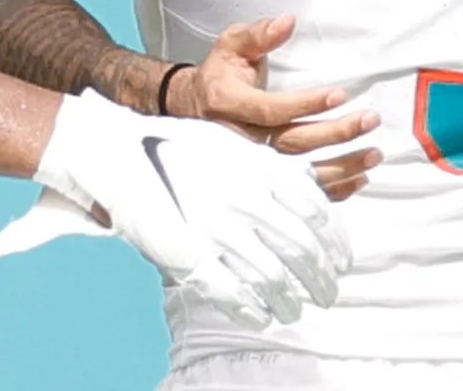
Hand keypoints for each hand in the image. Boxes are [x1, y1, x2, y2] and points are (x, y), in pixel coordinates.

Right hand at [36, 89, 347, 326]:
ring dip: (291, 301)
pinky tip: (262, 316)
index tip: (341, 261)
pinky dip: (253, 311)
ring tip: (296, 310)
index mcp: (261, 170)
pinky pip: (234, 294)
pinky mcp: (190, 256)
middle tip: (328, 293)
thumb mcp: (234, 146)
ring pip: (273, 278)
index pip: (317, 215)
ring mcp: (218, 230)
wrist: (121, 153)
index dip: (336, 244)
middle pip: (302, 251)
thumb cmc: (178, 147)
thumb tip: (312, 184)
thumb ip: (272, 168)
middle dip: (322, 279)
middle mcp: (246, 200)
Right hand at [169, 14, 381, 200]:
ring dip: (341, 166)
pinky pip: (300, 191)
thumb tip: (287, 21)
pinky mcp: (265, 179)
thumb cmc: (221, 74)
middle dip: (334, 134)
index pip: (271, 110)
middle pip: (291, 143)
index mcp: (230, 104)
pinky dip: (332, 190)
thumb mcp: (232, 46)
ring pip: (299, 173)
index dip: (305, 104)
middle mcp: (239, 140)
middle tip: (370, 120)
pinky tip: (359, 178)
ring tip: (374, 153)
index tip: (339, 94)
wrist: (195, 108)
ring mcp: (252, 166)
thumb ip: (259, 34)